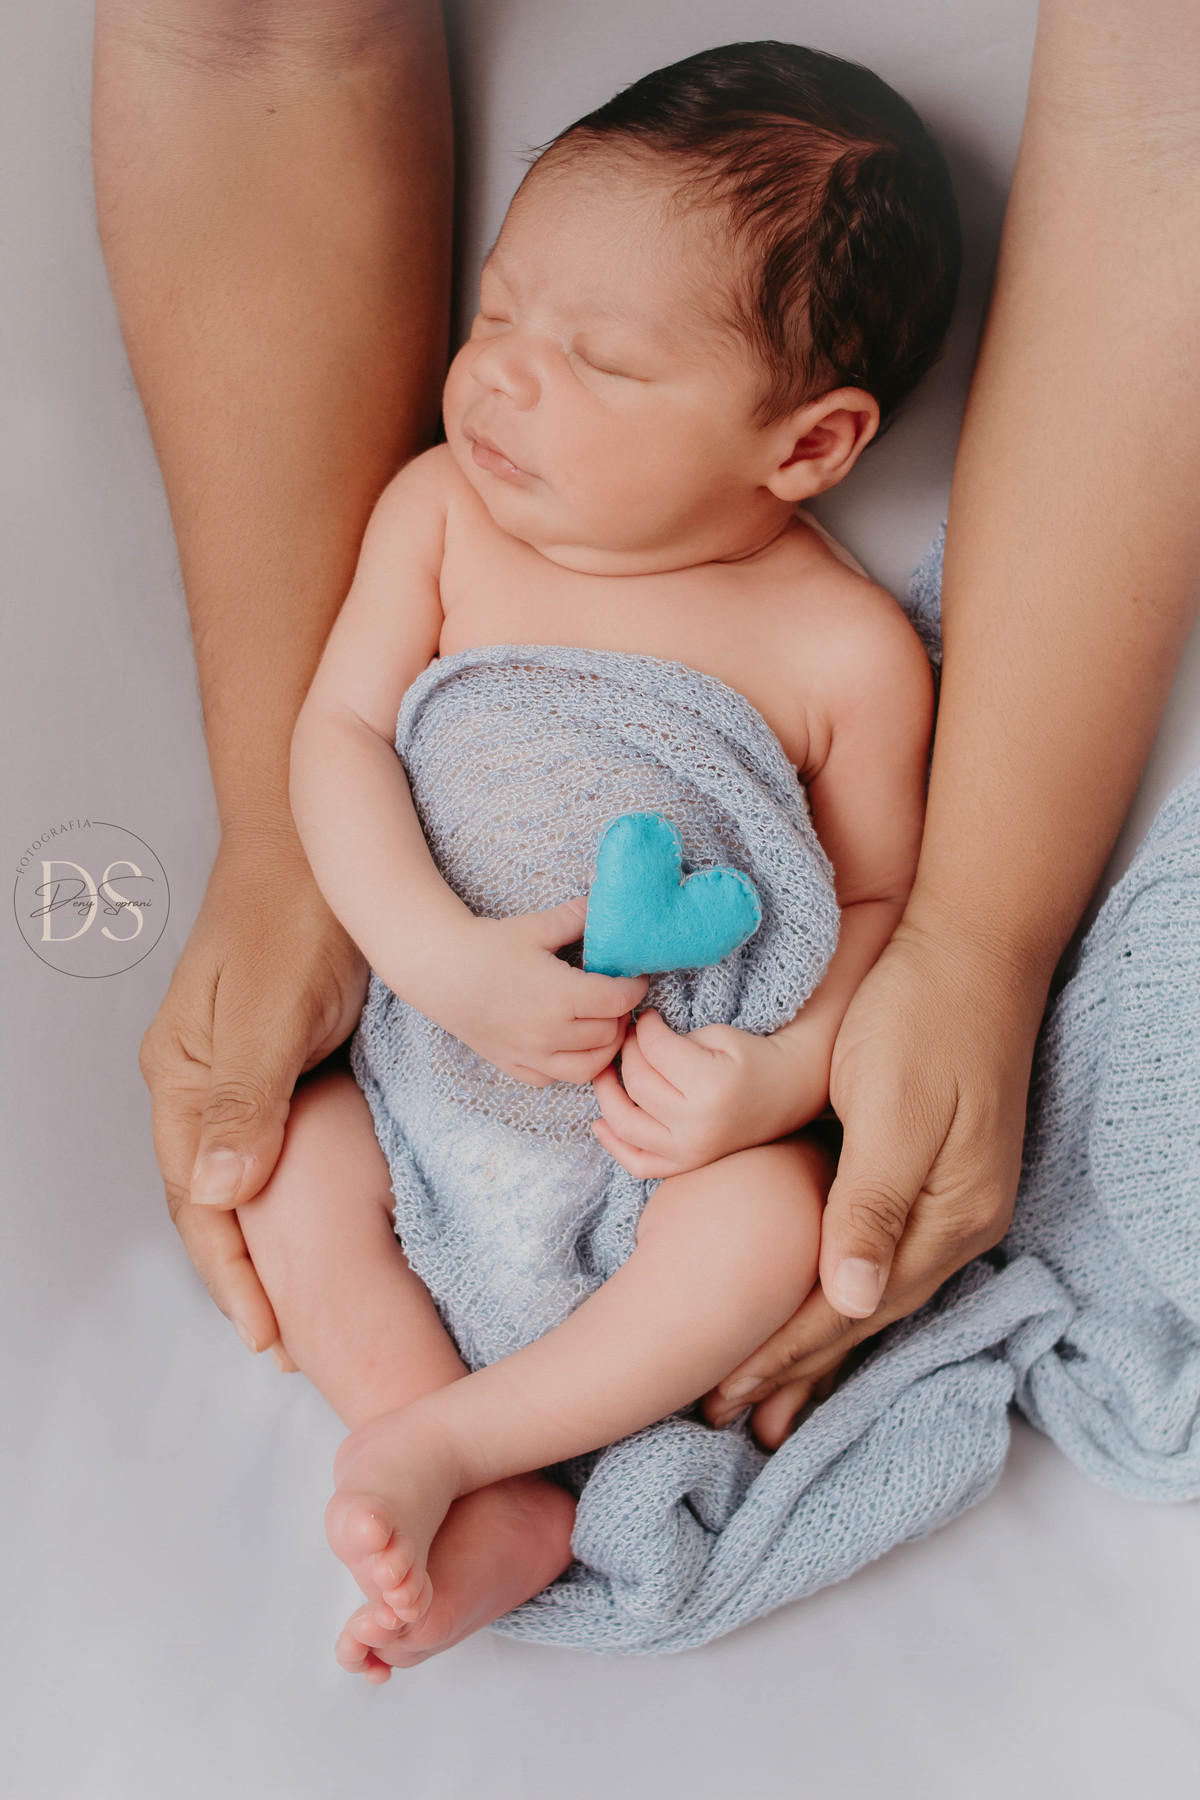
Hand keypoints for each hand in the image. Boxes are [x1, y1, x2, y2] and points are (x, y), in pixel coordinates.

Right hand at [139, 829, 366, 1357]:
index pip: (199, 1202)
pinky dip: (285, 1195)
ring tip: (295, 1301)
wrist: (317, 845)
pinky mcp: (274, 1060)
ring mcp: (234, 1072)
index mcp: (181, 1078)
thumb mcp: (274, 1007)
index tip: (267, 1334)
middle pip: (210, 1201)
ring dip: (261, 1243)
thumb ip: (246, 1096)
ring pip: (238, 1179)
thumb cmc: (296, 912)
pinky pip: (268, 1144)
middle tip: (286, 1341)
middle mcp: (197, 1083)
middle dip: (241, 1275)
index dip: (232, 1274)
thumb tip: (221, 1193)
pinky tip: (310, 1220)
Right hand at [418, 896, 647, 1086]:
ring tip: (602, 1024)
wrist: (439, 969)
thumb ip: (578, 918)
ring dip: (604, 1046)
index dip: (636, 988)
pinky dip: (571, 1066)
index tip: (636, 978)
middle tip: (617, 996)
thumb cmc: (486, 946)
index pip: (619, 1000)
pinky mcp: (513, 1064)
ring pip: (589, 1066)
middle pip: (610, 1033)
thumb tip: (606, 908)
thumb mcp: (536, 927)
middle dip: (621, 1014)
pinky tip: (570, 1043)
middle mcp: (549, 1033)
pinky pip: (555, 1078)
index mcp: (561, 996)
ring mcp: (531, 1054)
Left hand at [591, 1008, 823, 1177]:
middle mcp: (698, 1124)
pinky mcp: (686, 1164)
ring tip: (607, 1071)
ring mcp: (690, 1151)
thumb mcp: (718, 1035)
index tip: (645, 1017)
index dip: (643, 1027)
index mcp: (711, 1086)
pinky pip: (638, 1163)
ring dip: (607, 1093)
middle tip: (630, 1038)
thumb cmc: (753, 1058)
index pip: (655, 1050)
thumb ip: (673, 1041)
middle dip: (627, 1052)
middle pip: (637, 1083)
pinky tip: (600, 1122)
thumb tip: (632, 1041)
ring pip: (626, 1123)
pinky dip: (614, 1145)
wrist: (786, 1093)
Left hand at [704, 920, 1041, 1443]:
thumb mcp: (893, 1108)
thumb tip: (848, 1300)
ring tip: (771, 1398)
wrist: (968, 951)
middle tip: (731, 1415)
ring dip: (818, 1345)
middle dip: (797, 1368)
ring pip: (873, 1295)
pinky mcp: (934, 1176)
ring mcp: (950, 1203)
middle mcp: (955, 1225)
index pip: (854, 1308)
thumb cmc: (920, 1019)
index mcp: (948, 1216)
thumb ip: (872, 1203)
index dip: (787, 1352)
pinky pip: (879, 1258)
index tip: (726, 1389)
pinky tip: (819, 1308)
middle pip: (864, 1317)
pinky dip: (838, 1294)